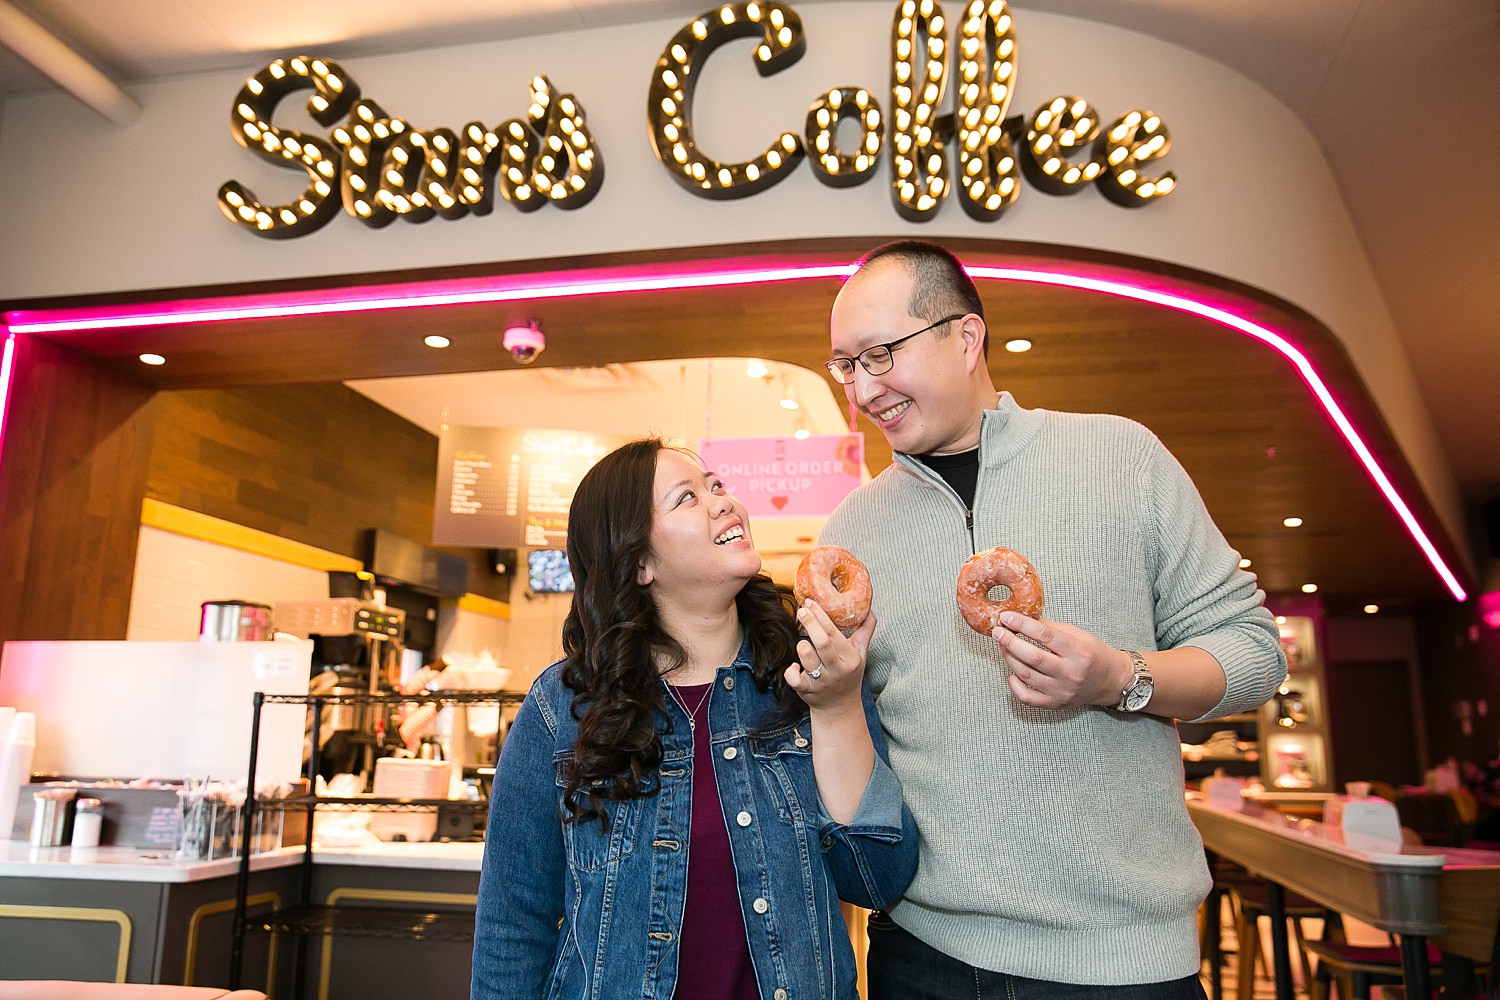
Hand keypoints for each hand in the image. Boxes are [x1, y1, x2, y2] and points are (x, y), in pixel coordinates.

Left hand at [784, 600, 874, 710]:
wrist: (840, 707)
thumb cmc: (848, 675)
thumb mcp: (861, 654)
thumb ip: (865, 631)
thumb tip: (869, 610)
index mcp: (850, 658)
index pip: (834, 633)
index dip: (821, 616)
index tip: (811, 602)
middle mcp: (837, 669)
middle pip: (822, 643)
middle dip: (810, 623)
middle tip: (801, 610)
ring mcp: (822, 681)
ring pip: (807, 658)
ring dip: (801, 646)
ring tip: (801, 640)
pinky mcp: (807, 691)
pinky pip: (794, 679)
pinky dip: (791, 671)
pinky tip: (795, 666)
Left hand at [991, 610, 1130, 709]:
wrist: (1110, 681)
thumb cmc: (1093, 654)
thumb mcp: (1077, 634)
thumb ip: (1050, 628)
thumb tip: (1023, 618)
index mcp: (1078, 652)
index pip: (1045, 635)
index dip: (1022, 624)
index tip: (1006, 616)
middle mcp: (1070, 673)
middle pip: (1032, 657)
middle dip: (1010, 641)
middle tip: (997, 631)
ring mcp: (1061, 691)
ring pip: (1026, 674)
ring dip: (1009, 657)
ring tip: (1002, 645)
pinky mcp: (1054, 703)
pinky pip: (1026, 696)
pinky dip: (1014, 683)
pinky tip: (1012, 671)